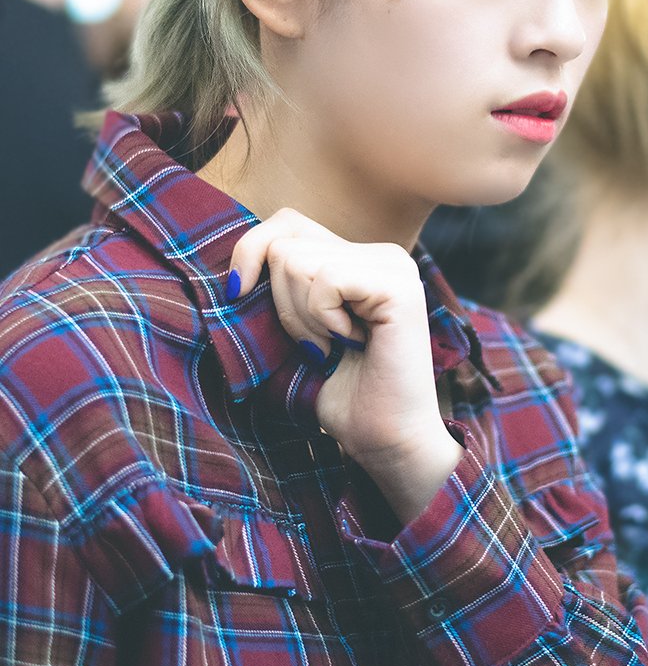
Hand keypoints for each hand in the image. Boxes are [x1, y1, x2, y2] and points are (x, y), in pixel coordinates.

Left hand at [227, 209, 462, 521]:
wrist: (385, 442)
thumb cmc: (339, 394)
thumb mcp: (294, 329)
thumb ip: (277, 287)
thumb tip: (230, 268)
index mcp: (360, 258)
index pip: (286, 223)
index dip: (252, 254)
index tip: (240, 296)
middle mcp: (382, 253)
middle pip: (285, 242)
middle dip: (281, 302)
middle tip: (315, 345)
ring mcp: (394, 265)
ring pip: (297, 261)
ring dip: (301, 318)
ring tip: (334, 348)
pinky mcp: (398, 286)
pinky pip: (325, 281)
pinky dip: (321, 321)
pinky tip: (352, 345)